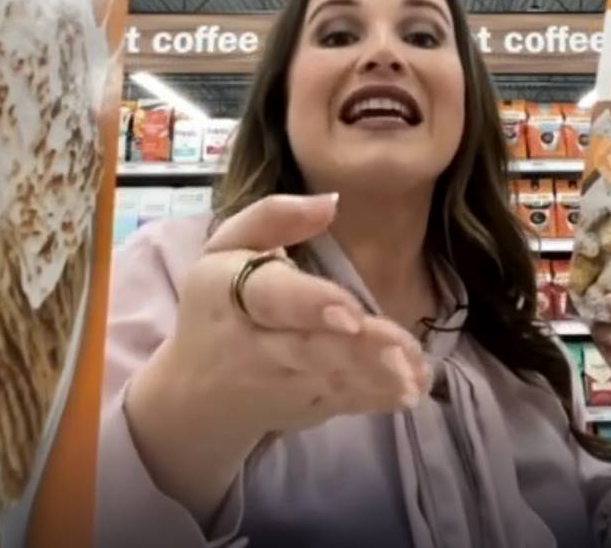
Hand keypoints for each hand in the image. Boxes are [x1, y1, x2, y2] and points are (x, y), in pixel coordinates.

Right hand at [140, 194, 429, 441]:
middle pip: (311, 348)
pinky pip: (342, 404)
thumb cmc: (217, 305)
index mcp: (234, 294)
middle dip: (359, 349)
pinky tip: (410, 391)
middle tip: (402, 348)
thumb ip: (273, 216)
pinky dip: (378, 399)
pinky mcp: (304, 409)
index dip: (311, 304)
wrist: (195, 391)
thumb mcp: (226, 247)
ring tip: (415, 374)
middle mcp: (256, 346)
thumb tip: (331, 203)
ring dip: (378, 378)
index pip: (272, 299)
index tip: (351, 312)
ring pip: (332, 380)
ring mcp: (282, 384)